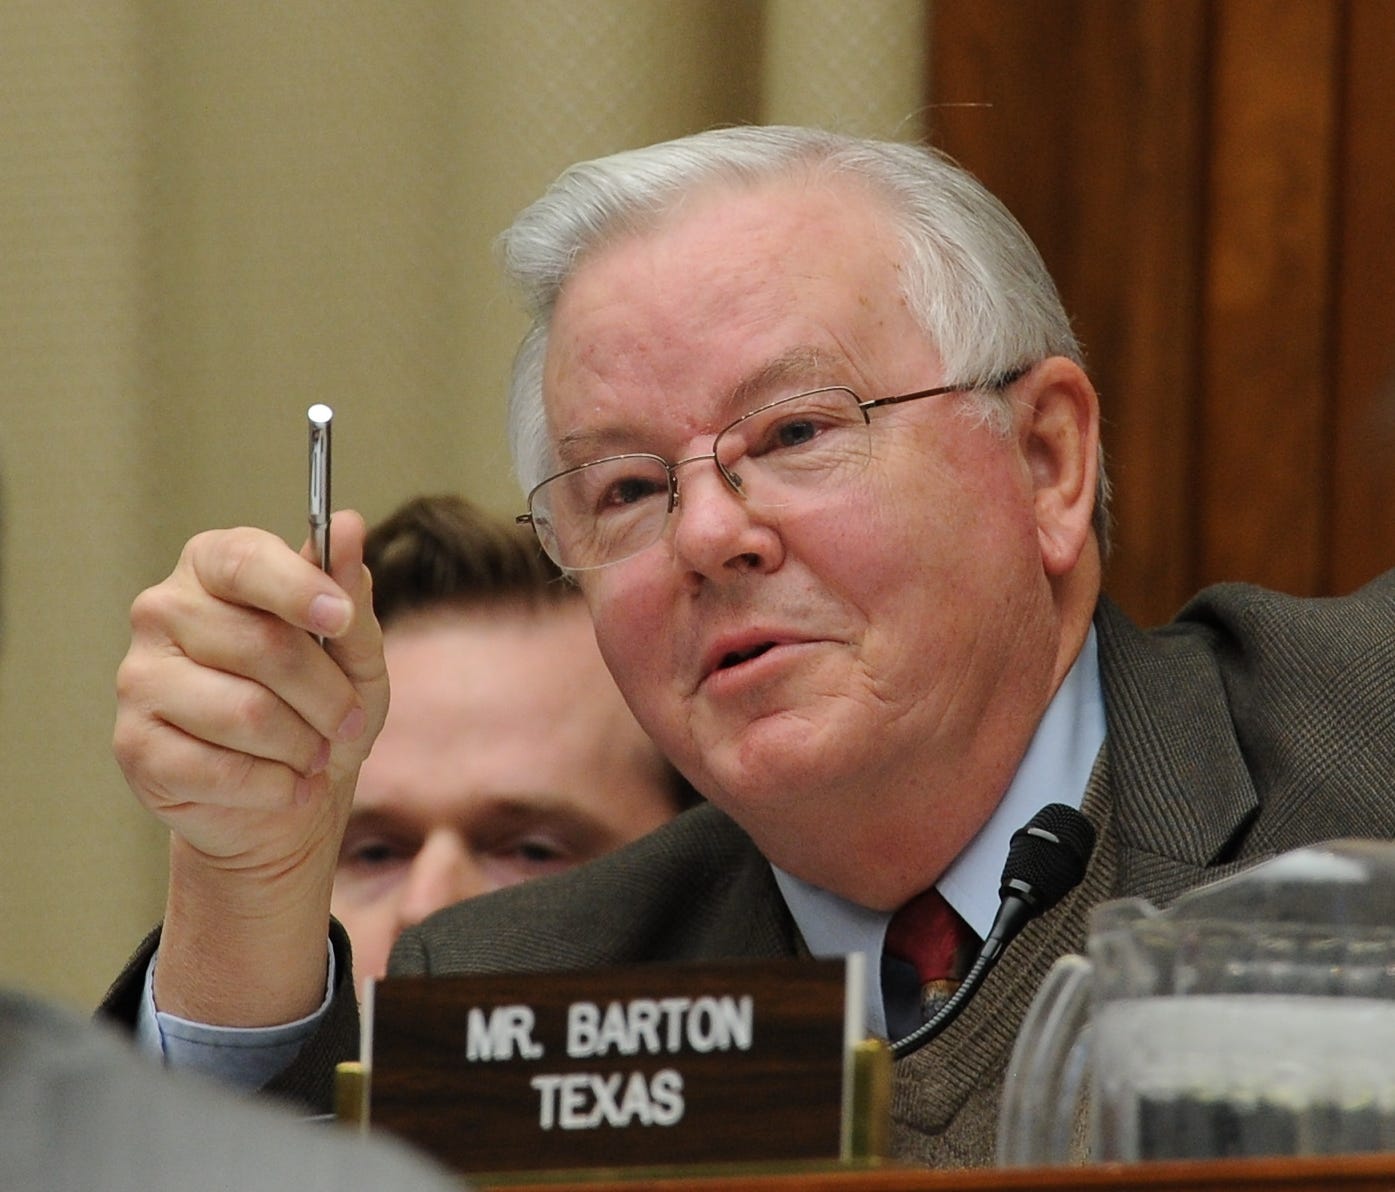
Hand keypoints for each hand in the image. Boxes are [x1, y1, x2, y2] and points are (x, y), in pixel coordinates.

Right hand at [113, 512, 387, 1024]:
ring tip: (310, 757)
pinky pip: (217, 767)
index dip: (296, 587)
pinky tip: (271, 787)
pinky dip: (269, 787)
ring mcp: (140, 686)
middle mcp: (165, 619)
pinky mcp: (136, 753)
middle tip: (343, 725)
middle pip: (255, 639)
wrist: (291, 808)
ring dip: (299, 744)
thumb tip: (349, 525)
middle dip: (323, 692)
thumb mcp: (359, 659)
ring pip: (238, 708)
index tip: (342, 622)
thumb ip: (348, 595)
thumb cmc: (327, 717)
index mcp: (220, 576)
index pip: (241, 553)